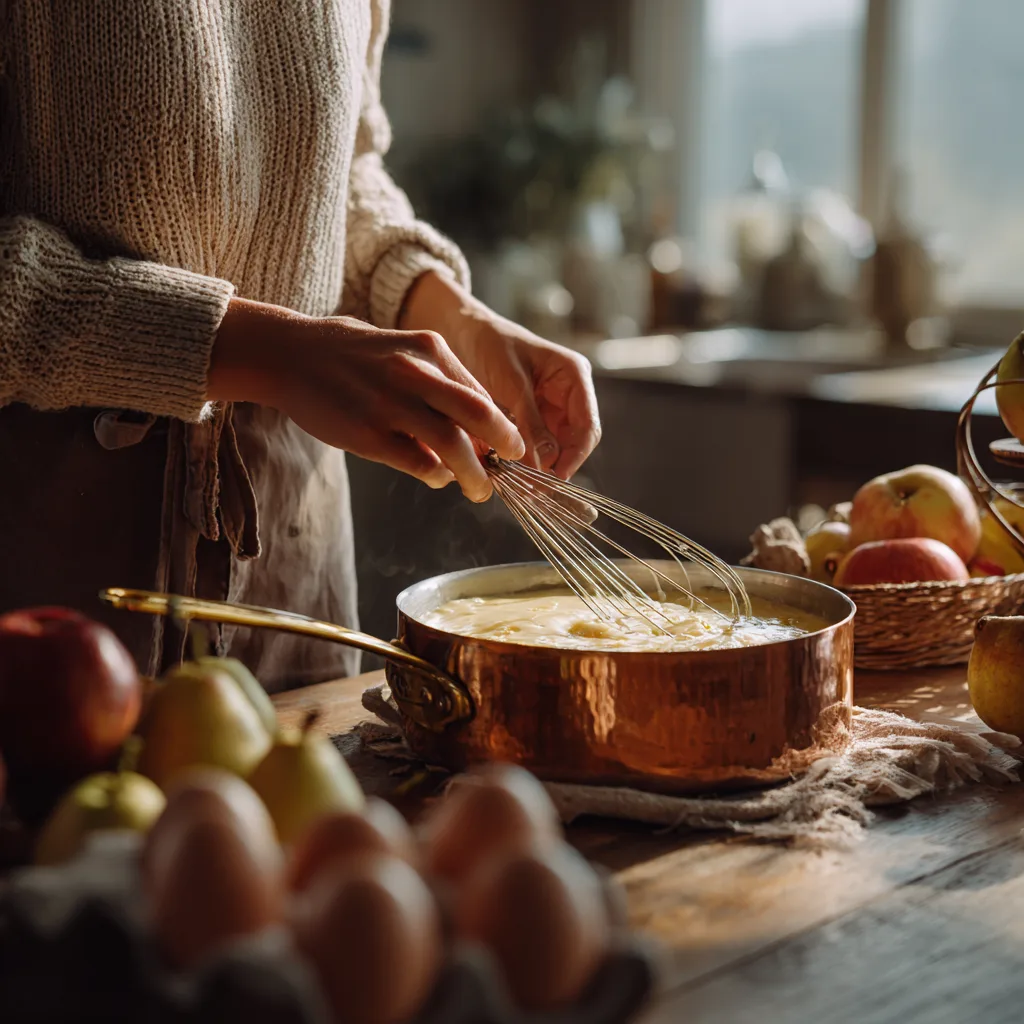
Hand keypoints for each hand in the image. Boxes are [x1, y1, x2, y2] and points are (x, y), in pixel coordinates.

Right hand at [207, 297, 523, 500]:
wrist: (287, 354)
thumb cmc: (347, 354)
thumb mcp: (400, 349)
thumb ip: (436, 380)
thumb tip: (471, 422)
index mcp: (429, 348)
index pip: (480, 392)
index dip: (498, 424)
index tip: (504, 446)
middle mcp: (415, 373)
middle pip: (479, 413)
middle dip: (505, 444)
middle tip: (513, 465)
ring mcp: (391, 404)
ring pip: (453, 445)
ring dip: (474, 474)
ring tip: (480, 490)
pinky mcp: (368, 434)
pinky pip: (418, 462)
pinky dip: (436, 475)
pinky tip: (438, 478)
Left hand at [400, 273, 600, 477]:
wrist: (464, 330)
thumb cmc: (490, 343)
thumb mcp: (512, 382)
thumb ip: (530, 423)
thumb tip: (544, 464)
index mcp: (574, 375)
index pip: (587, 425)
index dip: (575, 455)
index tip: (557, 478)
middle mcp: (568, 393)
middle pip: (575, 441)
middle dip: (558, 466)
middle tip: (535, 489)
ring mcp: (551, 406)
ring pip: (556, 447)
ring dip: (541, 466)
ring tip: (521, 485)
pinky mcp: (532, 416)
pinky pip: (536, 444)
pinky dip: (526, 459)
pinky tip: (512, 472)